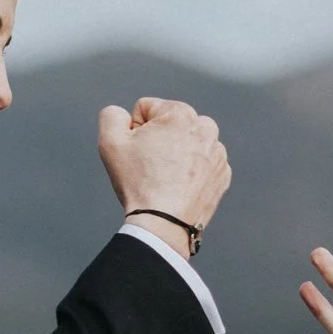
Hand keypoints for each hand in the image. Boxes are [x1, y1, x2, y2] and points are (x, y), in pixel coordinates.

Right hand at [99, 98, 230, 244]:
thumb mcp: (110, 141)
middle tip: (151, 166)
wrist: (164, 223)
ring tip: (166, 178)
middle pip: (170, 125)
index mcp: (181, 113)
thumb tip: (124, 115)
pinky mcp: (222, 174)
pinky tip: (180, 187)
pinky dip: (191, 172)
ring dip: (176, 154)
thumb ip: (112, 115)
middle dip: (158, 140)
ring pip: (187, 144)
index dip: (135, 130)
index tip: (138, 152)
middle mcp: (206, 128)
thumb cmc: (138, 182)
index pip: (146, 109)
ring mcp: (218, 153)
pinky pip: (201, 164)